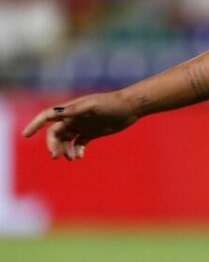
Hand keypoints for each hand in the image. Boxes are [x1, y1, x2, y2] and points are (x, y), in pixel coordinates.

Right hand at [22, 91, 140, 160]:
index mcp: (71, 110)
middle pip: (55, 133)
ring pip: (66, 141)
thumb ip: (76, 110)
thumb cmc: (112, 103)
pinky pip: (78, 144)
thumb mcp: (93, 106)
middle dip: (53, 145)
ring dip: (65, 150)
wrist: (131, 107)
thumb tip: (57, 113)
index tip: (25, 135)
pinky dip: (76, 151)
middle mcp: (74, 118)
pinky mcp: (92, 133)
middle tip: (57, 156)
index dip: (35, 125)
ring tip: (72, 158)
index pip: (47, 116)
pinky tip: (80, 156)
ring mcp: (82, 126)